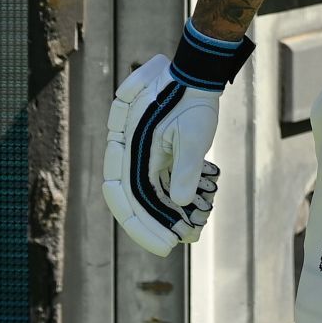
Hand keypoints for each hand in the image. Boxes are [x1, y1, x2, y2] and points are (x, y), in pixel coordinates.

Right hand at [102, 23, 253, 255]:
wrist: (195, 76)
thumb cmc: (193, 101)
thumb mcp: (193, 134)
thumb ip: (184, 168)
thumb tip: (180, 202)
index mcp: (129, 149)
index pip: (126, 197)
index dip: (141, 225)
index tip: (164, 246)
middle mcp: (127, 155)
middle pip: (132, 200)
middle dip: (151, 226)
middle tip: (173, 245)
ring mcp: (139, 156)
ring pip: (144, 194)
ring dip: (161, 215)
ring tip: (185, 234)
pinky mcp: (152, 155)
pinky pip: (155, 183)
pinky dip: (167, 199)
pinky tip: (186, 213)